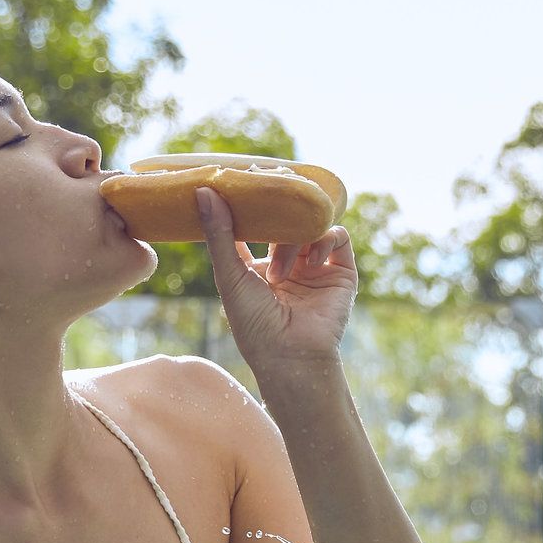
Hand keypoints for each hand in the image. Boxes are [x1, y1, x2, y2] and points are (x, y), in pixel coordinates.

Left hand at [197, 185, 356, 372]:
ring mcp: (315, 267)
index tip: (240, 186)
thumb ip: (218, 234)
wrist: (291, 356)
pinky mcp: (341, 271)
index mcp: (259, 268)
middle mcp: (288, 265)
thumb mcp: (229, 275)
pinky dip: (323, 239)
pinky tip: (308, 262)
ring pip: (308, 226)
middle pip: (284, 222)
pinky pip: (337, 236)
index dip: (250, 208)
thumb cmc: (254, 324)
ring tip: (280, 274)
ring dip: (293, 241)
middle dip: (275, 218)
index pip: (255, 227)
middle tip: (266, 208)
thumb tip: (201, 191)